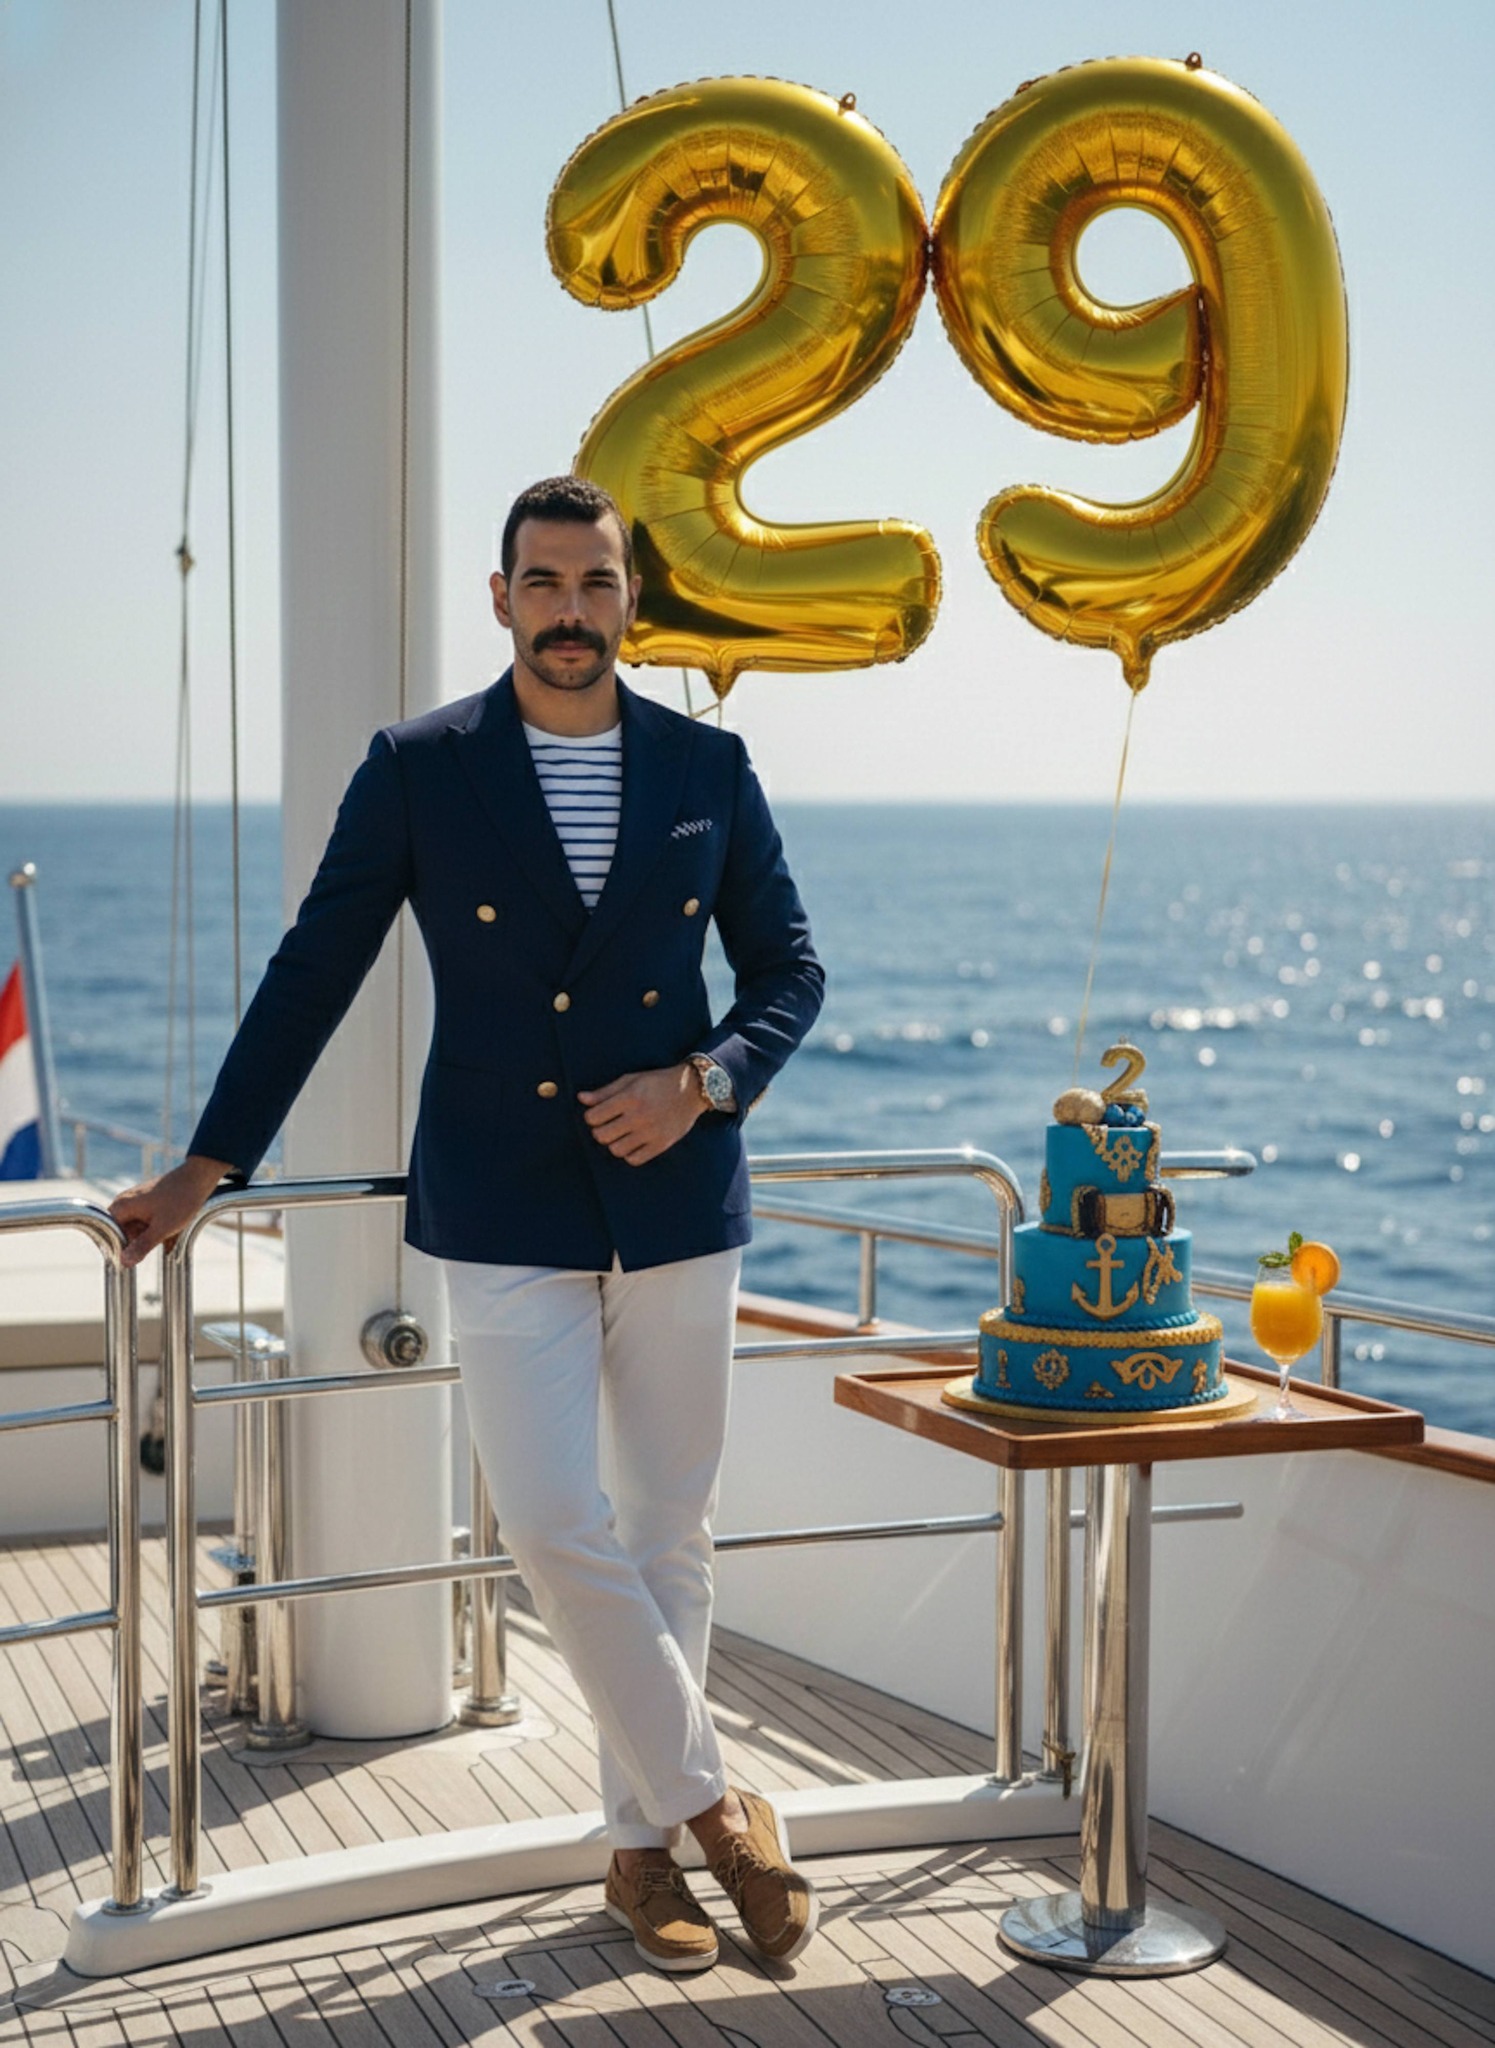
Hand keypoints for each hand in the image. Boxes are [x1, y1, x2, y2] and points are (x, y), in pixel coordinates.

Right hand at [110, 1154, 234, 1267]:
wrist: (199, 1178)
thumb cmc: (180, 1201)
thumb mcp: (161, 1229)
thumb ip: (141, 1246)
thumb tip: (124, 1262)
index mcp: (122, 1206)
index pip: (110, 1233)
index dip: (121, 1247)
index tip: (135, 1257)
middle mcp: (126, 1202)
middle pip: (125, 1231)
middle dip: (141, 1241)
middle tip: (158, 1242)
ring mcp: (138, 1200)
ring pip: (139, 1227)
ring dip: (153, 1237)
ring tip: (169, 1237)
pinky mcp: (149, 1201)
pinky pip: (149, 1221)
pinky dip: (159, 1230)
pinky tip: (172, 1237)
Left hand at [578, 1064, 703, 1165]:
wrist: (692, 1090)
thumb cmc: (657, 1082)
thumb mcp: (631, 1080)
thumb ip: (605, 1091)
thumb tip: (581, 1098)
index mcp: (630, 1097)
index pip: (594, 1117)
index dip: (591, 1117)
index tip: (598, 1115)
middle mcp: (639, 1116)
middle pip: (602, 1136)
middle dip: (600, 1131)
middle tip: (608, 1126)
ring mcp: (651, 1132)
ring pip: (616, 1150)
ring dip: (614, 1143)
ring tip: (621, 1135)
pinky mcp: (661, 1144)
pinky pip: (634, 1160)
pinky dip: (629, 1154)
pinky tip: (633, 1143)